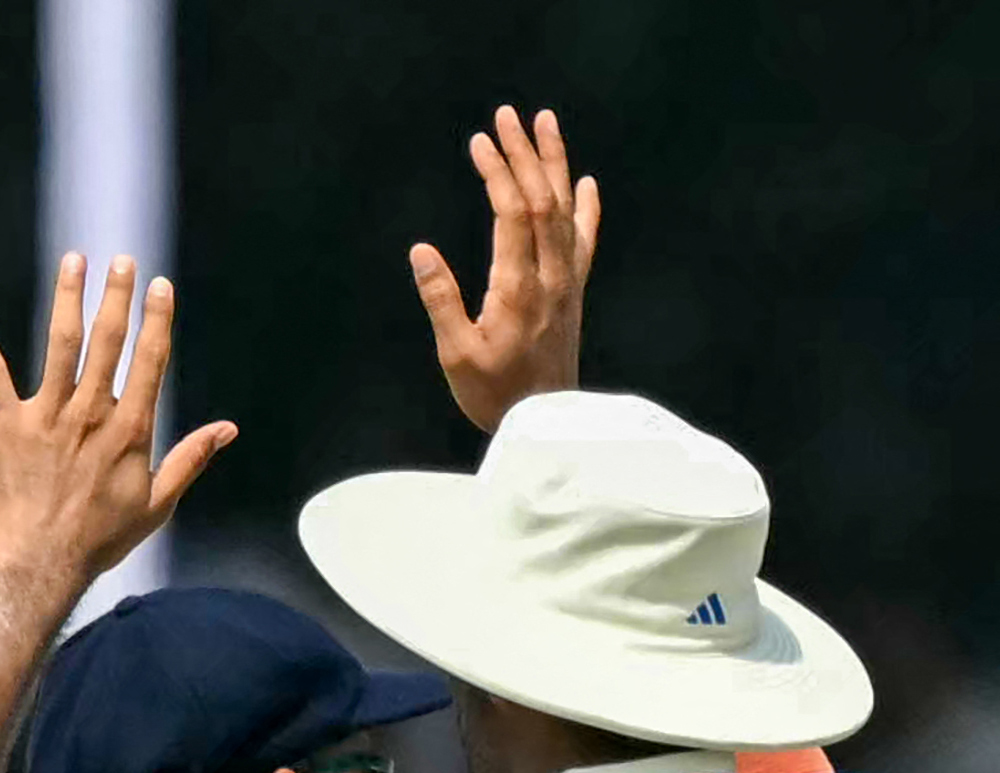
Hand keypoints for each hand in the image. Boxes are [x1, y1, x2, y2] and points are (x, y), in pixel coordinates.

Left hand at [0, 254, 237, 603]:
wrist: (40, 565)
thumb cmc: (99, 540)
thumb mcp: (156, 504)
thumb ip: (190, 459)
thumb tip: (228, 429)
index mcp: (129, 429)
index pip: (150, 361)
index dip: (157, 321)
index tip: (161, 287)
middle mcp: (89, 414)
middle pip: (108, 342)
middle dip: (118, 297)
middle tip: (123, 261)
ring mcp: (46, 417)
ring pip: (59, 345)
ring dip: (67, 299)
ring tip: (74, 261)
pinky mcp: (7, 427)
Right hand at [411, 105, 601, 432]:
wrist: (545, 423)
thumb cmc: (494, 394)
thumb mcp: (456, 353)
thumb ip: (441, 299)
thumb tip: (421, 251)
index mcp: (519, 287)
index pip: (513, 213)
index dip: (498, 173)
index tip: (480, 142)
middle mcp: (550, 275)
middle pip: (542, 199)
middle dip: (524, 153)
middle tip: (507, 114)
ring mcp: (566, 281)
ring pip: (565, 209)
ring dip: (555, 163)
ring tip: (545, 123)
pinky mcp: (572, 291)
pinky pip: (584, 239)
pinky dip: (586, 207)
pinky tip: (585, 182)